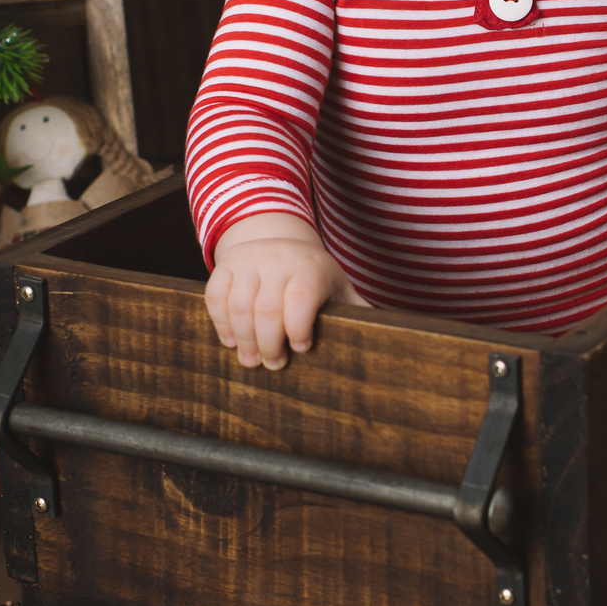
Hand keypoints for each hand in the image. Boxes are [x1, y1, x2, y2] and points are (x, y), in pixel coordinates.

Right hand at [206, 214, 366, 368]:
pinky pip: (214, 296)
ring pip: (238, 305)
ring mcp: (249, 260)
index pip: (301, 297)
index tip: (301, 348)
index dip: (298, 327)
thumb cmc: (314, 276)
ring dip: (243, 339)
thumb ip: (357, 310)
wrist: (279, 241)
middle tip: (274, 364)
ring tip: (251, 359)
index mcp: (311, 267)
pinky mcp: (226, 265)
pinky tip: (231, 340)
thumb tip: (391, 337)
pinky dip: (220, 322)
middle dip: (268, 343)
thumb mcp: (338, 287)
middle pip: (266, 308)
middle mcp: (278, 259)